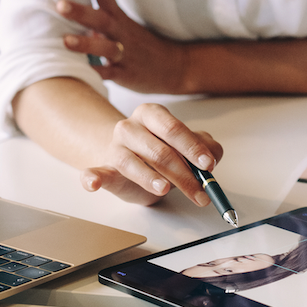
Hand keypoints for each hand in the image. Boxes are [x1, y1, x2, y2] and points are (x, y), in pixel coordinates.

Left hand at [57, 0, 189, 94]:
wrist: (174, 66)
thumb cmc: (141, 45)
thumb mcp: (123, 27)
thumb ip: (98, 20)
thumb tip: (70, 11)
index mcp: (120, 19)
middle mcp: (122, 34)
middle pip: (101, 19)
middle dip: (80, 12)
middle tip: (60, 4)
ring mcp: (125, 54)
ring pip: (106, 48)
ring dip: (86, 44)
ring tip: (65, 40)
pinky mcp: (126, 74)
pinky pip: (109, 75)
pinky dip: (95, 74)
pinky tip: (78, 73)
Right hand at [80, 102, 223, 205]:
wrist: (129, 160)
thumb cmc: (161, 151)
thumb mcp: (187, 146)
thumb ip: (205, 147)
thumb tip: (213, 156)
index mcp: (153, 114)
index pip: (173, 129)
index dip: (192, 148)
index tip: (208, 165)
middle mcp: (130, 127)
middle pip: (159, 151)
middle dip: (183, 174)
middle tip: (200, 191)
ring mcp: (115, 147)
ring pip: (132, 163)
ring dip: (150, 178)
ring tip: (164, 189)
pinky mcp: (103, 167)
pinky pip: (95, 172)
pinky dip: (93, 178)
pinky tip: (94, 183)